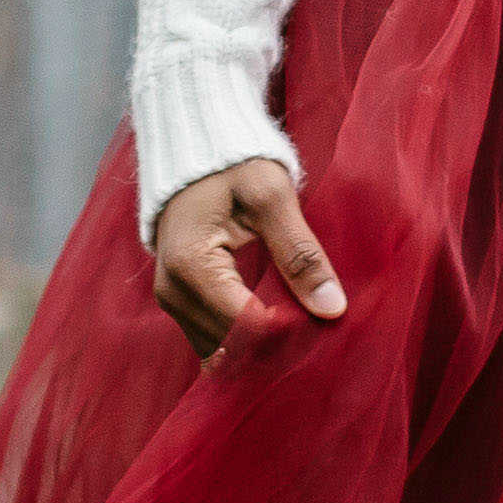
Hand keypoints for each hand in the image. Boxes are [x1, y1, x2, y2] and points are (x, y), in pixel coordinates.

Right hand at [149, 157, 342, 355]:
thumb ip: (300, 253)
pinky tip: (273, 324)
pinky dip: (243, 339)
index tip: (321, 317)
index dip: (288, 331)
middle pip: (232, 345)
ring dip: (260, 346)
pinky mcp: (178, 302)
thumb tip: (332, 307)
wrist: (194, 152)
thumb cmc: (233, 166)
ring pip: (221, 350)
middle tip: (315, 324)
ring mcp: (171, 300)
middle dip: (276, 343)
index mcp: (192, 266)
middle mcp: (172, 292)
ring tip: (296, 323)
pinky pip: (212, 338)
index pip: (246, 326)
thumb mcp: (272, 198)